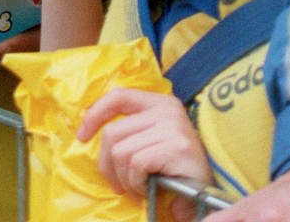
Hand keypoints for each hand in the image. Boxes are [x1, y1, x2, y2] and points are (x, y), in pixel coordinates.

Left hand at [79, 87, 212, 221]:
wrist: (207, 193)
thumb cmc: (176, 168)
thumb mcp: (153, 139)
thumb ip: (131, 130)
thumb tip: (88, 130)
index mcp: (159, 102)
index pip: (118, 96)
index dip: (95, 114)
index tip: (81, 136)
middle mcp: (166, 109)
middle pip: (113, 132)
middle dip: (107, 164)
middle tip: (117, 184)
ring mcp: (171, 126)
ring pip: (122, 152)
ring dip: (124, 179)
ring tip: (137, 188)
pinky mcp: (175, 147)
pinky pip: (136, 165)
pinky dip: (136, 183)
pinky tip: (147, 190)